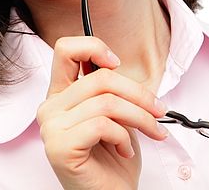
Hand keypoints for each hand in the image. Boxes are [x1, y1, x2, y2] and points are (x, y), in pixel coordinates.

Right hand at [36, 36, 167, 189]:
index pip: (65, 50)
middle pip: (99, 78)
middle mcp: (50, 107)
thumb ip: (107, 88)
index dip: (93, 47)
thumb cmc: (113, 161)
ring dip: (139, 117)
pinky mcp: (60, 146)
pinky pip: (102, 125)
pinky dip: (123, 137)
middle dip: (138, 93)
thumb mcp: (114, 114)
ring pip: (106, 102)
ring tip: (152, 131)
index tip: (115, 62)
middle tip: (157, 109)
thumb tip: (114, 64)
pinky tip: (125, 150)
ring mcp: (52, 127)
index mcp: (60, 94)